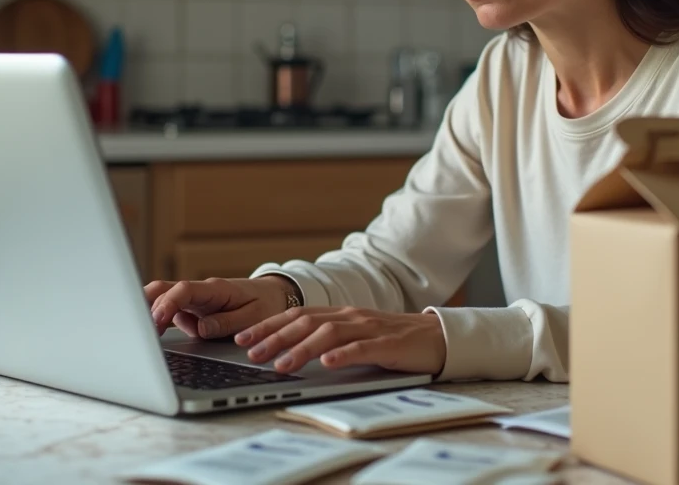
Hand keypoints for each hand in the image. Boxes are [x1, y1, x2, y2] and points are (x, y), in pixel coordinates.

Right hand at [143, 276, 291, 338]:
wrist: (275, 296)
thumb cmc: (266, 305)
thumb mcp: (253, 318)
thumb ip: (226, 323)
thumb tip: (199, 328)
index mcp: (215, 289)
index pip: (184, 290)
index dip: (166, 305)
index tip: (155, 322)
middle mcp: (201, 292)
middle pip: (164, 289)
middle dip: (144, 303)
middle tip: (132, 326)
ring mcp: (195, 300)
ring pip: (164, 302)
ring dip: (154, 317)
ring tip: (145, 337)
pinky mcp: (194, 309)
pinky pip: (173, 313)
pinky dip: (163, 322)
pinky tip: (157, 334)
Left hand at [234, 307, 446, 375]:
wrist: (436, 337)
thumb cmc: (392, 340)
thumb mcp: (355, 336)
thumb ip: (328, 339)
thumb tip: (288, 351)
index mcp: (340, 314)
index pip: (296, 316)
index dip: (268, 325)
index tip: (243, 338)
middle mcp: (351, 316)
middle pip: (306, 323)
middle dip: (275, 337)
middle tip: (251, 353)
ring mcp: (369, 328)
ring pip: (329, 334)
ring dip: (302, 349)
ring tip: (282, 364)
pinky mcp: (388, 344)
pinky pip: (362, 348)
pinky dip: (343, 355)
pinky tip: (328, 364)